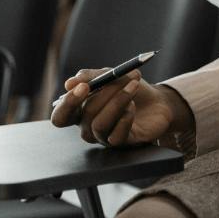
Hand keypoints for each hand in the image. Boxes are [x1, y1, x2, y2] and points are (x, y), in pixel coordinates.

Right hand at [49, 68, 183, 147]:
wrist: (157, 99)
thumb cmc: (129, 87)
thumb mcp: (111, 74)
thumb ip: (90, 76)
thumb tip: (69, 84)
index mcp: (80, 111)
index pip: (61, 116)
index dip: (68, 104)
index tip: (83, 87)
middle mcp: (88, 126)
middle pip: (83, 117)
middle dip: (102, 95)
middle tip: (113, 81)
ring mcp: (104, 137)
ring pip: (100, 125)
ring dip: (117, 102)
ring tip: (132, 87)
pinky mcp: (121, 143)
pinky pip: (116, 135)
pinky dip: (125, 117)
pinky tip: (133, 106)